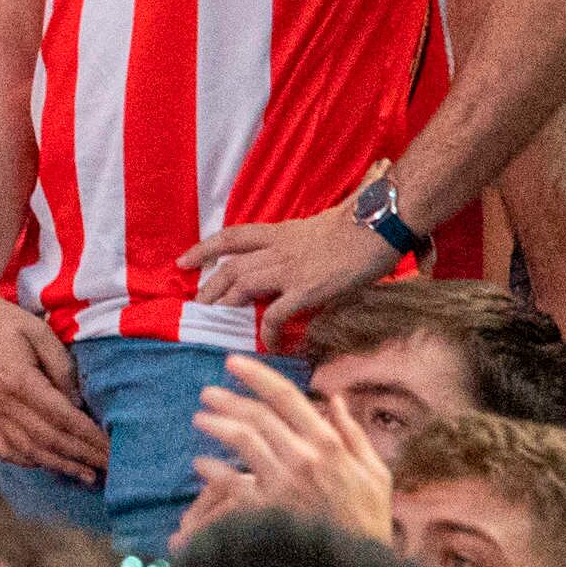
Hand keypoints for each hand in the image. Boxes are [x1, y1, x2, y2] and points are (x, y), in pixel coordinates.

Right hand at [0, 279, 107, 483]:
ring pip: (28, 449)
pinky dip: (27, 461)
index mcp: (18, 380)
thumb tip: (78, 403)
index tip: (112, 448)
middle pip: (49, 439)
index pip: (62, 417)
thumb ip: (61, 366)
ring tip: (87, 475)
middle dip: (83, 456)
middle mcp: (2, 402)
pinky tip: (47, 464)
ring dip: (60, 465)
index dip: (89, 436)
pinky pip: (4, 447)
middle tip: (111, 467)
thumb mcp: (38, 331)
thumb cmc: (1, 319)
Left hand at [184, 354, 391, 542]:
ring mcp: (282, 483)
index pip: (287, 397)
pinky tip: (201, 464)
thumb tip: (337, 399)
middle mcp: (304, 458)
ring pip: (239, 440)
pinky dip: (211, 469)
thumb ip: (354, 435)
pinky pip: (229, 481)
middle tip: (207, 393)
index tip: (233, 362)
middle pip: (256, 415)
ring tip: (199, 419)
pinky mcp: (265, 509)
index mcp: (331, 445)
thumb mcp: (376, 476)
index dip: (256, 375)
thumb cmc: (368, 523)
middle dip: (227, 399)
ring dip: (214, 425)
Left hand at [185, 200, 399, 320]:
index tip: (184, 260)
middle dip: (209, 286)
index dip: (204, 248)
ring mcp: (289, 269)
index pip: (231, 237)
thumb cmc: (362, 222)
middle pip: (230, 266)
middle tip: (198, 304)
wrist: (381, 224)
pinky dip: (268, 331)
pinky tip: (270, 344)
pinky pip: (276, 314)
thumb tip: (306, 252)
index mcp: (281, 232)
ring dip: (227, 305)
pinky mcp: (306, 290)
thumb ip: (307, 239)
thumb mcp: (324, 225)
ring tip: (219, 322)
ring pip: (242, 286)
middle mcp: (278, 249)